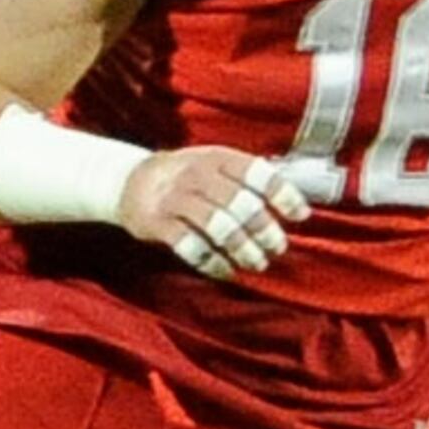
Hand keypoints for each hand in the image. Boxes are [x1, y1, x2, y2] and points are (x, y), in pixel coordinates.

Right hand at [117, 146, 311, 281]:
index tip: (300, 215)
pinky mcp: (158, 224)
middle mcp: (197, 174)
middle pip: (240, 204)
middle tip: (277, 247)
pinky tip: (226, 271)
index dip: (282, 194)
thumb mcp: (213, 163)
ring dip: (243, 249)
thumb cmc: (186, 175)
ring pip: (218, 227)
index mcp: (216, 157)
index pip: (256, 172)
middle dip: (264, 230)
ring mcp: (175, 199)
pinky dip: (213, 263)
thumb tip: (294, 200)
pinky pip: (191, 247)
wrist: (128, 180)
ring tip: (257, 263)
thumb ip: (247, 178)